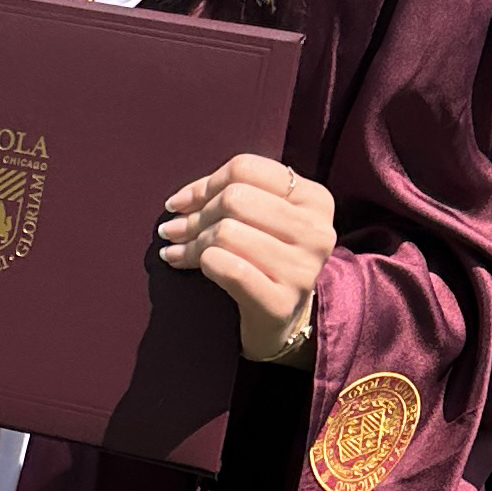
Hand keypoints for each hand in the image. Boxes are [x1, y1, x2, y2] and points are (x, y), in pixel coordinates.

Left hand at [160, 152, 333, 361]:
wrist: (279, 320)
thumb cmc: (262, 259)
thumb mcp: (259, 218)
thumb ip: (226, 196)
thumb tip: (178, 203)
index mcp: (315, 200)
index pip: (246, 169)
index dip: (205, 184)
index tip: (180, 204)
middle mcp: (317, 232)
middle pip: (235, 199)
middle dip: (195, 216)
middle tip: (174, 231)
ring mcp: (303, 269)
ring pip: (227, 232)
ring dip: (193, 243)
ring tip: (179, 252)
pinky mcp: (282, 303)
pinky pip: (229, 269)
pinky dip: (205, 264)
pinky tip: (192, 266)